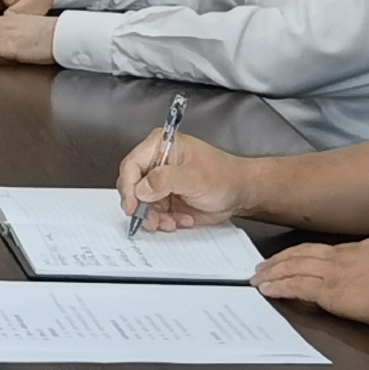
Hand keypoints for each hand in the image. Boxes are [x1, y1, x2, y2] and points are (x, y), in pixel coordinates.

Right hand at [116, 127, 251, 230]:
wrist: (240, 193)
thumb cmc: (223, 176)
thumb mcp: (194, 177)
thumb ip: (165, 180)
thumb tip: (141, 189)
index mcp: (160, 146)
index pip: (131, 165)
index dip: (128, 187)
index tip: (132, 207)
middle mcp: (156, 163)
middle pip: (133, 187)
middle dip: (142, 207)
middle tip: (152, 220)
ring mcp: (160, 183)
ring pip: (142, 205)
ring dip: (155, 218)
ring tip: (172, 223)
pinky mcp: (165, 199)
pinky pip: (154, 214)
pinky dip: (165, 221)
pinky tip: (182, 220)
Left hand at [254, 238, 368, 327]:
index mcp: (362, 249)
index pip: (327, 250)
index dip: (307, 253)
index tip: (296, 256)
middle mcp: (343, 256)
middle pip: (303, 254)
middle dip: (281, 259)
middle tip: (264, 264)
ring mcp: (333, 273)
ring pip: (293, 268)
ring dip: (273, 272)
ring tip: (258, 277)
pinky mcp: (328, 292)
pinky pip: (295, 287)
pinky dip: (278, 287)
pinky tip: (266, 290)